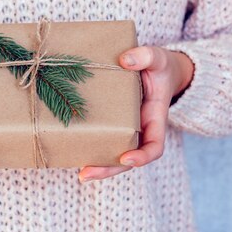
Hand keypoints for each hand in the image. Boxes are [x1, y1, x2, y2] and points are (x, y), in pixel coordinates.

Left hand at [78, 46, 193, 182]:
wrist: (155, 70)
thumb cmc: (159, 66)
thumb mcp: (158, 57)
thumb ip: (146, 56)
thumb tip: (125, 60)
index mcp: (155, 118)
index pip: (155, 147)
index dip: (142, 156)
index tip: (127, 158)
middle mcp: (140, 130)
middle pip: (127, 159)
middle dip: (109, 169)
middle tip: (86, 174)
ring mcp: (124, 130)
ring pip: (113, 154)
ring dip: (97, 166)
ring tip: (80, 173)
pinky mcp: (110, 124)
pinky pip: (102, 139)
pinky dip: (90, 148)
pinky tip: (73, 152)